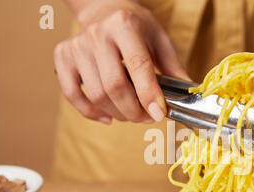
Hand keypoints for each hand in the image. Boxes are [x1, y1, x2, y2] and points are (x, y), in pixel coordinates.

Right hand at [54, 0, 188, 123]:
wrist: (104, 11)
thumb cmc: (137, 28)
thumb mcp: (160, 40)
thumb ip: (174, 68)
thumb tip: (190, 95)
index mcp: (125, 25)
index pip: (137, 65)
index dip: (148, 94)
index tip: (159, 114)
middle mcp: (98, 34)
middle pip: (114, 85)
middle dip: (134, 111)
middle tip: (147, 118)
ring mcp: (77, 45)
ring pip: (97, 94)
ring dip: (118, 113)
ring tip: (132, 114)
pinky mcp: (63, 56)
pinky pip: (72, 94)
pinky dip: (90, 112)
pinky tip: (108, 116)